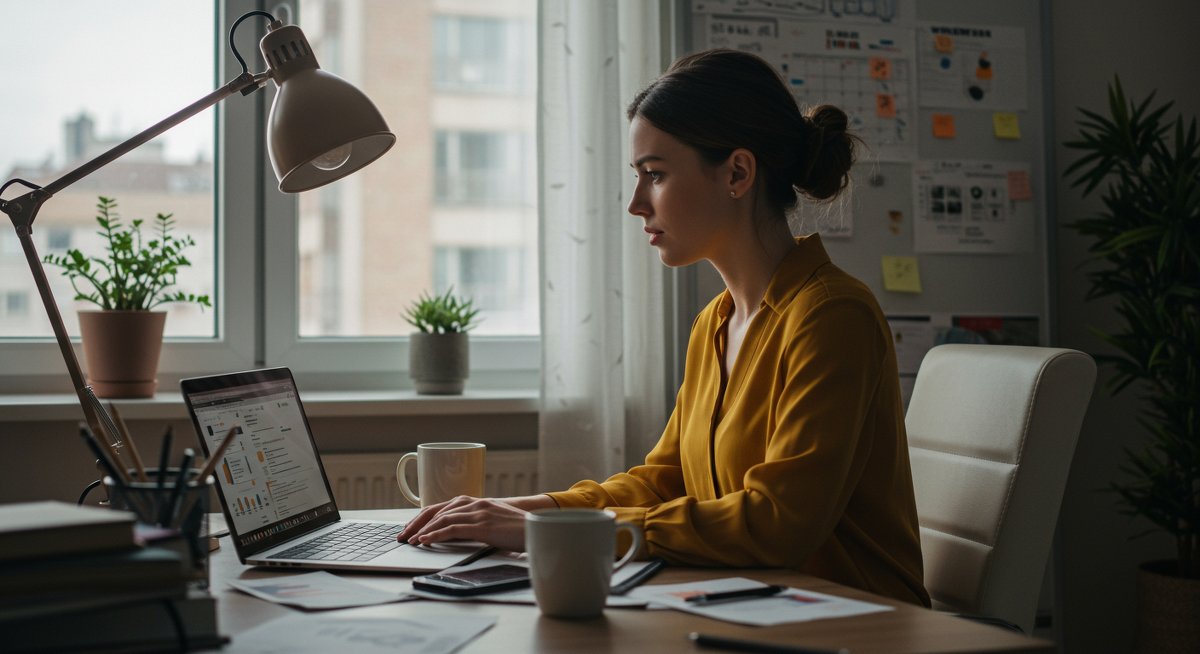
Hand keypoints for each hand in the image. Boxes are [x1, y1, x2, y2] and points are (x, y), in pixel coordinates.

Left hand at [397, 495, 552, 551]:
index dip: (422, 518)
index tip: (410, 529)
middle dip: (416, 523)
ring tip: (410, 541)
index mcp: (474, 501)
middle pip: (436, 510)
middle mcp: (473, 503)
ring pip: (441, 519)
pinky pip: (452, 529)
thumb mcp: (490, 522)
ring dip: (422, 531)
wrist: (537, 528)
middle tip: (402, 536)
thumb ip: (472, 524)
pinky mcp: (482, 525)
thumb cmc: (515, 529)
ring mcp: (478, 513)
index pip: (440, 507)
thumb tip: (450, 534)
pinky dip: (435, 535)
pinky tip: (425, 541)